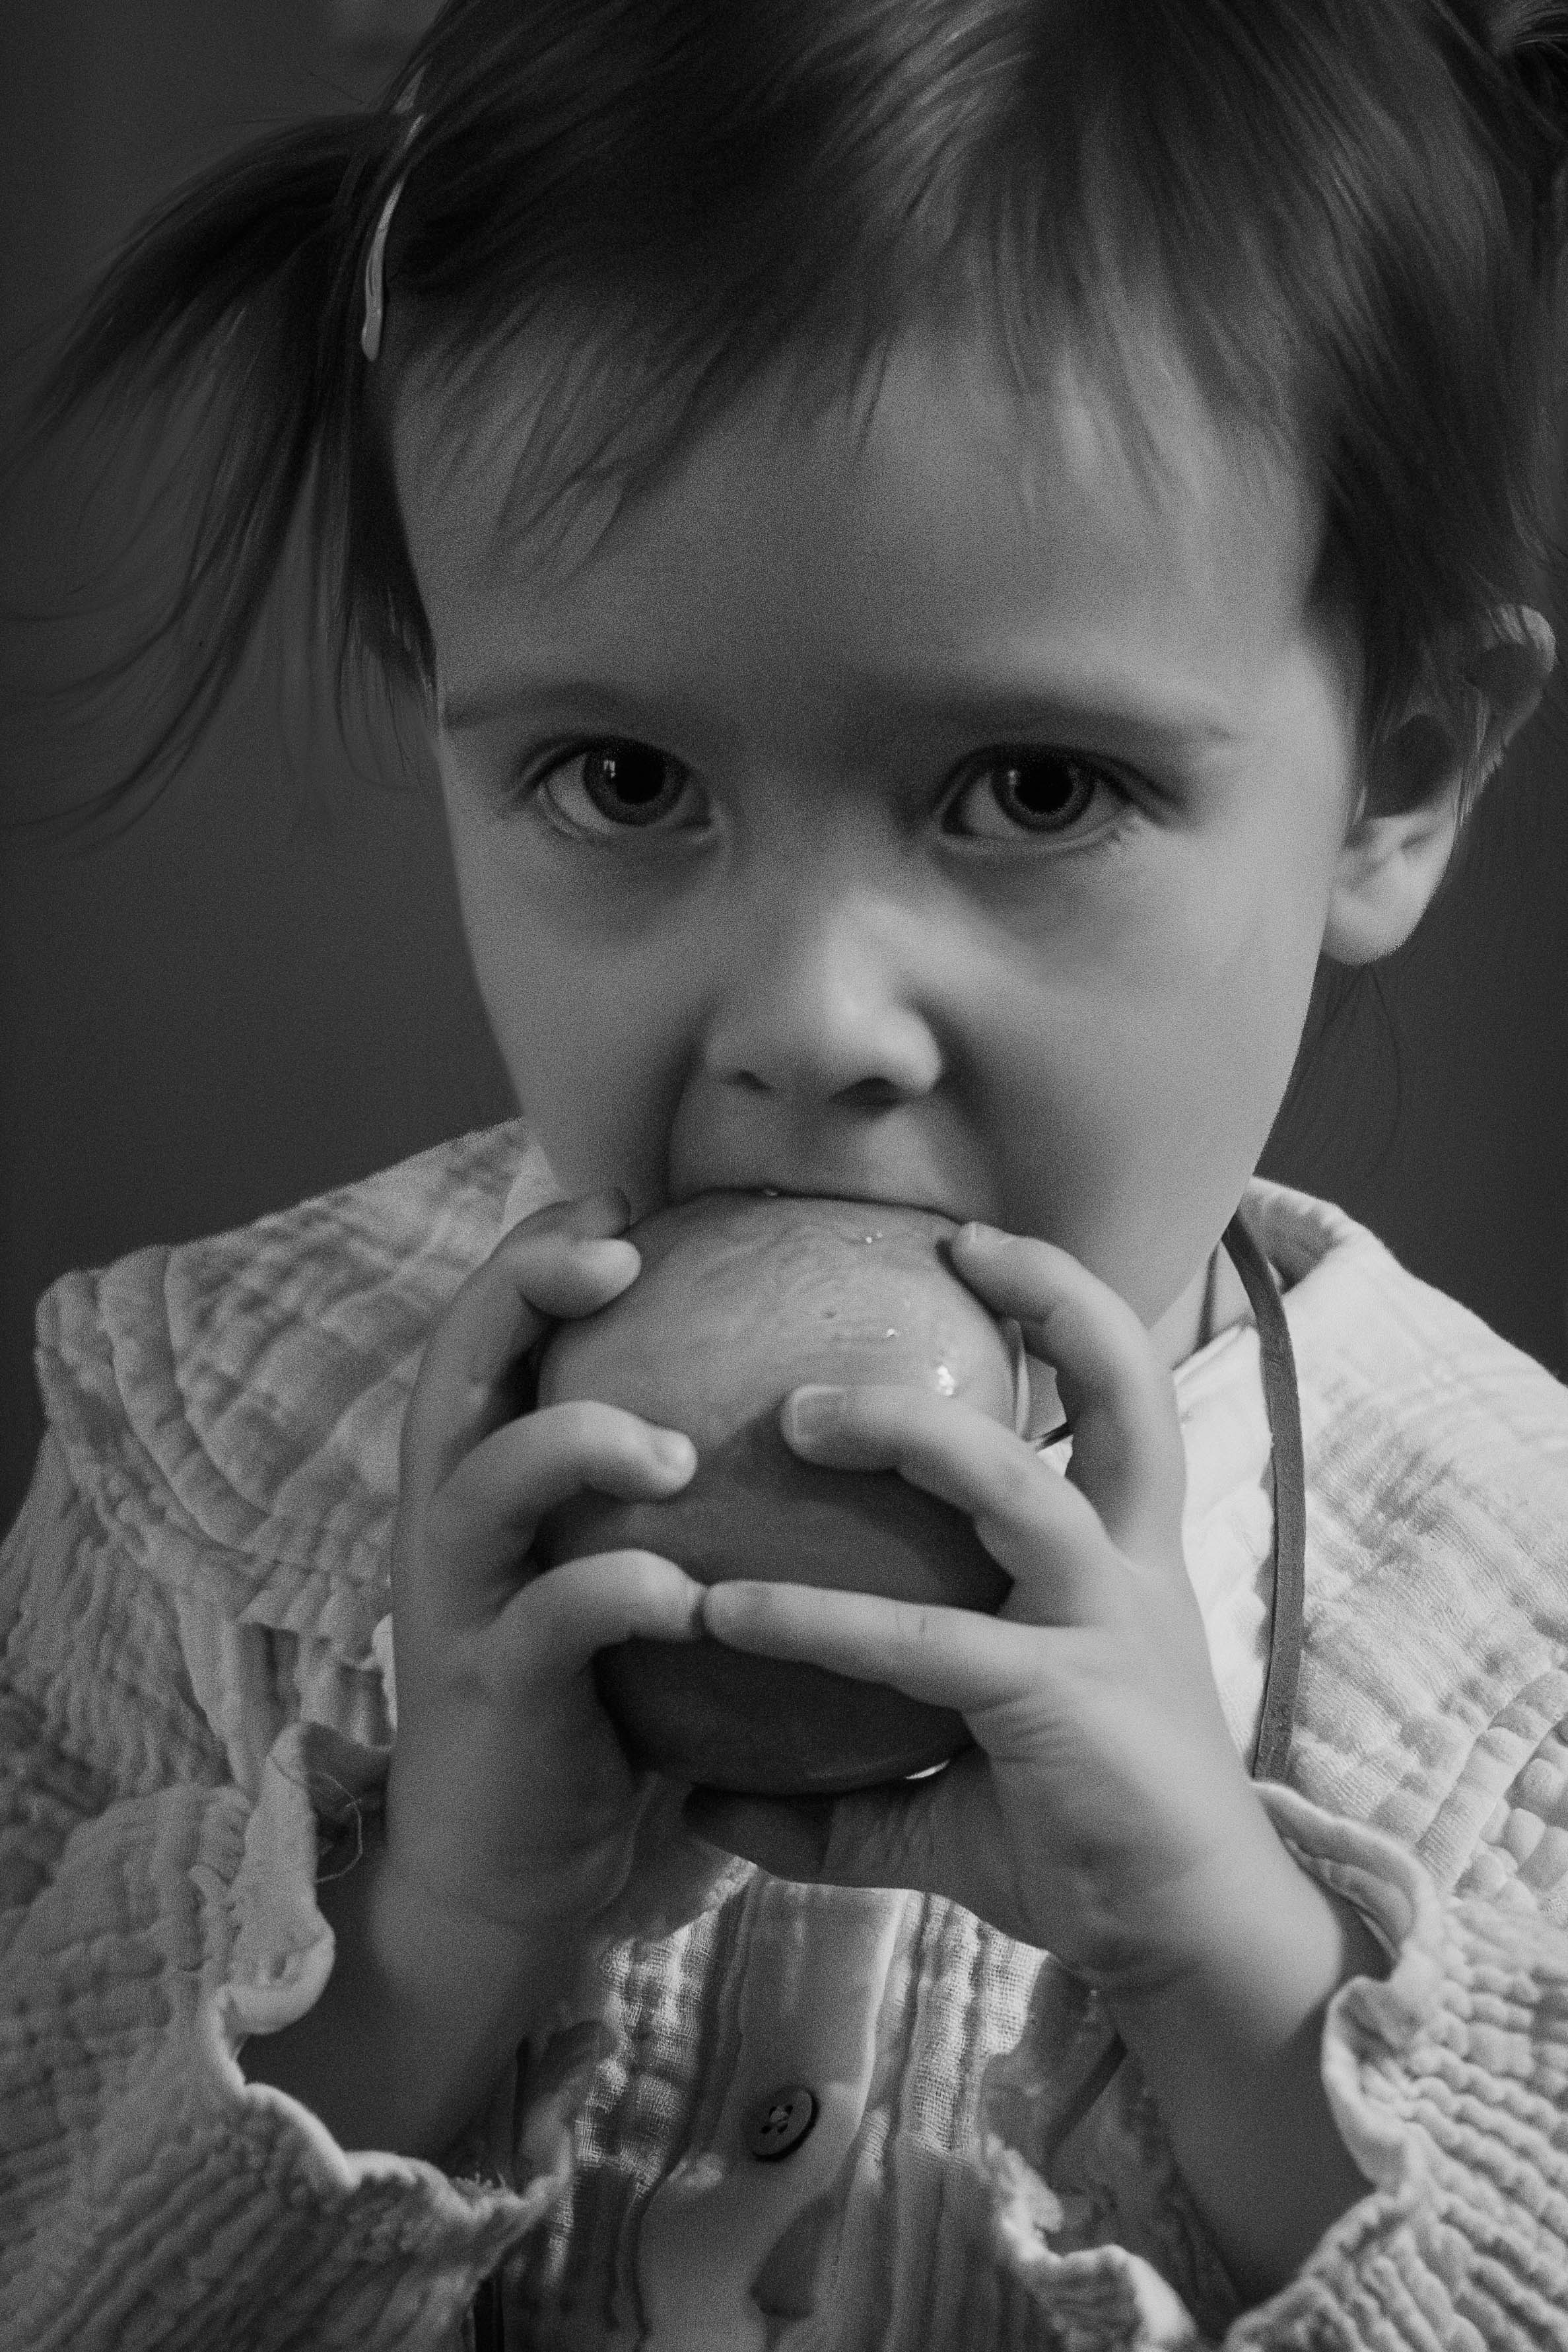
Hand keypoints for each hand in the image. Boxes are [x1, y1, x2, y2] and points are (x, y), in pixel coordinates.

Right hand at [386, 1189, 718, 1945]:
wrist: (506, 1871)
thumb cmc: (594, 1702)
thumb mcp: (617, 1567)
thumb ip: (666, 1489)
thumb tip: (803, 1395)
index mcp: (485, 1476)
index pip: (494, 1329)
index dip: (544, 1249)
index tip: (630, 1202)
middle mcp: (452, 1520)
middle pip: (457, 1366)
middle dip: (524, 1289)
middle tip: (617, 1258)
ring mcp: (462, 1603)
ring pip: (486, 1480)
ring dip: (575, 1440)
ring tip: (673, 1449)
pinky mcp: (490, 1692)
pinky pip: (545, 1622)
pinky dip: (613, 1594)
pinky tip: (685, 1597)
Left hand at [686, 1222, 1290, 1993]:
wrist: (1187, 1943)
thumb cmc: (1081, 1845)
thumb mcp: (954, 1799)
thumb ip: (840, 1791)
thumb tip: (704, 1799)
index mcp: (1121, 1559)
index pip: (1123, 1397)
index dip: (1069, 1304)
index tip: (979, 1245)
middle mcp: (1126, 1567)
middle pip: (1123, 1389)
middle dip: (1049, 1296)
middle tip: (943, 1244)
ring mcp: (1103, 1625)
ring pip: (1014, 1482)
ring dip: (903, 1430)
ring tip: (791, 1413)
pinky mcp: (1058, 1699)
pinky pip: (921, 1638)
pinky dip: (818, 1618)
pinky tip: (724, 1610)